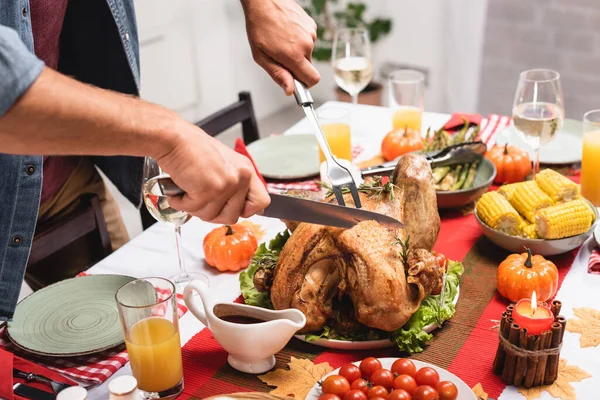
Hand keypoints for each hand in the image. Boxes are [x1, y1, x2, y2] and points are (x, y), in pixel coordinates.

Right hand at [155, 121, 269, 223]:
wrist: (174, 139)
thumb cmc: (192, 149)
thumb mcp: (223, 164)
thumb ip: (233, 185)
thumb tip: (235, 208)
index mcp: (246, 171)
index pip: (261, 202)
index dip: (243, 210)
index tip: (229, 207)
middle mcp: (241, 177)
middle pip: (232, 216)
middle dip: (212, 212)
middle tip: (199, 198)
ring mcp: (227, 184)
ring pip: (211, 216)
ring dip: (194, 207)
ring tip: (188, 188)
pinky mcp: (210, 190)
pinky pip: (194, 209)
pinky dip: (181, 203)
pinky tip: (180, 188)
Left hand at [242, 0, 319, 94]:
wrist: (264, 1)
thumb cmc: (259, 26)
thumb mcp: (261, 56)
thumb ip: (277, 74)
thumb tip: (289, 90)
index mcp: (294, 55)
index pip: (313, 79)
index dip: (305, 84)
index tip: (297, 81)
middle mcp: (306, 44)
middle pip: (308, 67)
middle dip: (296, 65)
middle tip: (281, 55)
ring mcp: (310, 33)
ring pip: (307, 52)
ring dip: (297, 51)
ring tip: (282, 40)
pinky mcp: (311, 25)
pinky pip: (308, 40)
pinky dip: (299, 39)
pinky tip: (287, 32)